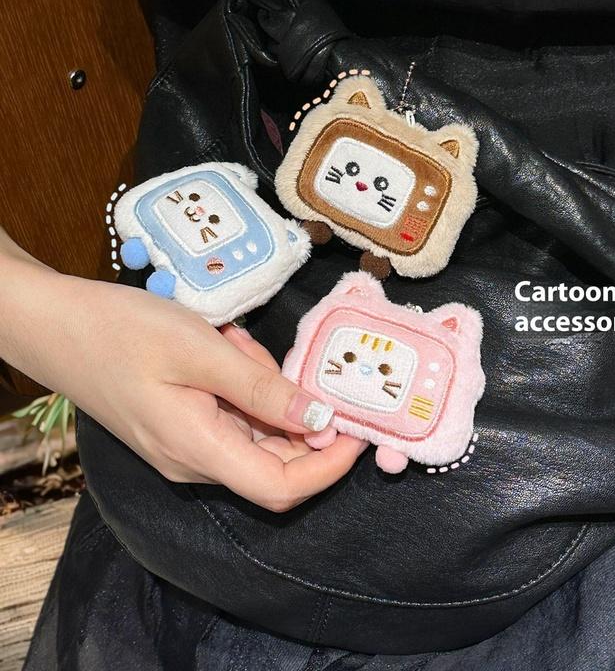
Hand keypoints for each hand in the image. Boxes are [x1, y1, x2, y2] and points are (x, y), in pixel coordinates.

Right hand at [0, 242, 365, 511]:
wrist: (57, 326)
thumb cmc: (124, 333)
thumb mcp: (203, 352)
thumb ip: (265, 391)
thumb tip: (322, 420)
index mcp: (199, 451)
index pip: (282, 488)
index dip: (329, 467)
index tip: (357, 428)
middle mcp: (196, 460)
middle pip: (275, 458)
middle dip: (291, 408)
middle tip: (268, 355)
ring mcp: (187, 445)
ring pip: (256, 429)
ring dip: (263, 388)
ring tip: (233, 342)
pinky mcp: (182, 425)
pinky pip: (233, 414)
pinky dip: (243, 382)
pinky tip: (224, 347)